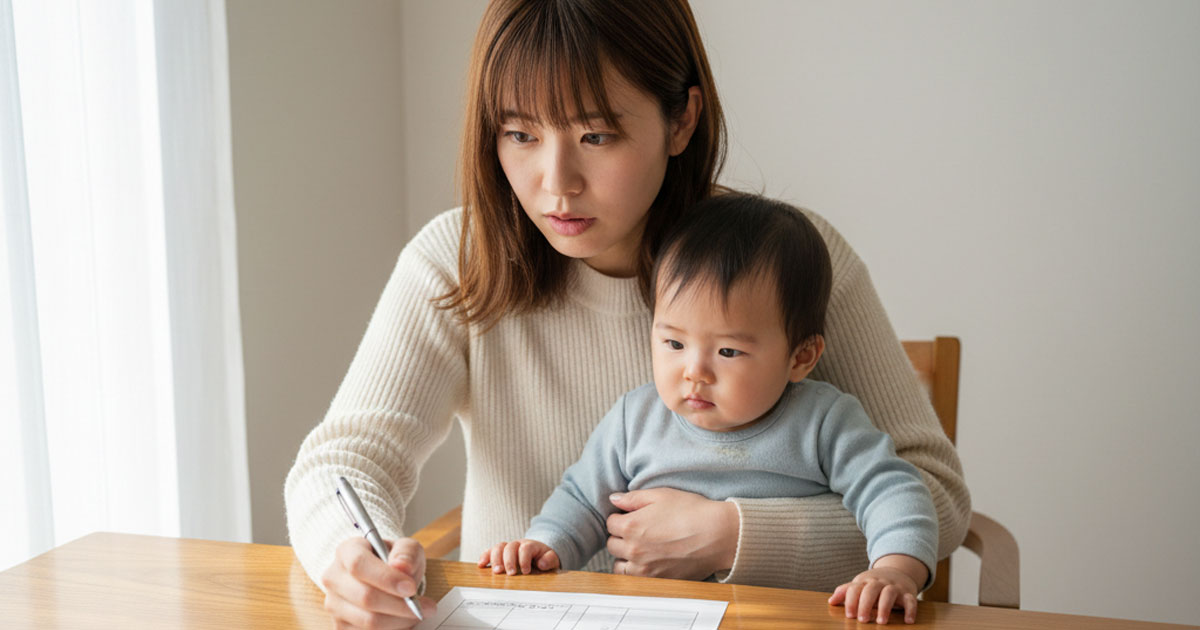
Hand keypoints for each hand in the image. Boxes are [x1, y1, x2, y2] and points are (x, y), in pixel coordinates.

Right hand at [320, 536, 434, 629]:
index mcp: (346, 551)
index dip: (386, 578)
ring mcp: (334, 604)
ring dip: (399, 620)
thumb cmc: (394, 560)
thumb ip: (406, 552)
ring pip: (368, 621)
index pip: (359, 564)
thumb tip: (401, 566)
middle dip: (400, 605)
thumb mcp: (406, 548)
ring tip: (418, 613)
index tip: (411, 588)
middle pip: (365, 597)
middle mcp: (334, 577)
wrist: (384, 576)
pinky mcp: (340, 625)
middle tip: (426, 607)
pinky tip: (403, 621)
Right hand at [477, 539, 559, 574]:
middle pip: (510, 547)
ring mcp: (507, 548)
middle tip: (510, 573)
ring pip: (498, 547)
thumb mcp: (552, 558)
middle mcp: (517, 544)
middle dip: (509, 560)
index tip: (526, 571)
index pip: (525, 548)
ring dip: (496, 559)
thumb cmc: (544, 558)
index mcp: (531, 545)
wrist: (539, 553)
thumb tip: (542, 564)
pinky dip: (484, 557)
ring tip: (496, 572)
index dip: (524, 559)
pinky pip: (490, 551)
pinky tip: (481, 565)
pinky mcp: (499, 553)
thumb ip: (549, 559)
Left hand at [605, 488, 738, 579]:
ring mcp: (645, 569)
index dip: (621, 517)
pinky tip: (648, 562)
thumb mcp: (661, 495)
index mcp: (632, 526)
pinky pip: (634, 580)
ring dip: (625, 557)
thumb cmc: (693, 512)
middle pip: (612, 544)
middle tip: (637, 531)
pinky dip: (636, 572)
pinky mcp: (657, 581)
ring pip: (619, 565)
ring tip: (640, 548)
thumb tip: (614, 499)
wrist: (718, 535)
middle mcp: (634, 550)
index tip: (631, 516)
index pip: (610, 523)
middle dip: (621, 536)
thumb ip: (633, 498)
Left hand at [828, 555, 925, 624]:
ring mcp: (894, 587)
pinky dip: (910, 610)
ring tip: (881, 621)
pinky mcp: (907, 593)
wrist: (898, 571)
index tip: (849, 615)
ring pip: (889, 593)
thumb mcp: (860, 585)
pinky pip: (911, 600)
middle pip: (871, 589)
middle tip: (862, 619)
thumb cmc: (874, 583)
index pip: (855, 588)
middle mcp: (879, 582)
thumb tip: (831, 601)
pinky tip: (908, 621)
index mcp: (865, 581)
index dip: (851, 601)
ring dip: (885, 607)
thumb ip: (845, 592)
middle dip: (865, 604)